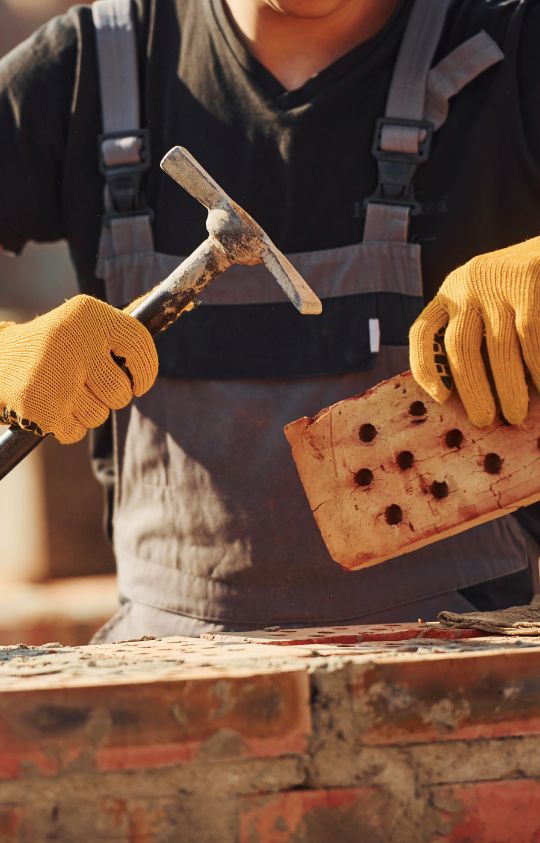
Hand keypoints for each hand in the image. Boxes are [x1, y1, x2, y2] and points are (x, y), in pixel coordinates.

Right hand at [0, 294, 157, 442]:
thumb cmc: (52, 344)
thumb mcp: (82, 324)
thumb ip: (122, 329)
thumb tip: (180, 307)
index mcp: (88, 314)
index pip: (140, 345)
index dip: (146, 371)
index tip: (140, 383)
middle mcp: (73, 340)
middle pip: (122, 392)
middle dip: (110, 396)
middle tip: (86, 383)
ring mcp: (55, 375)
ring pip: (100, 415)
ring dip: (87, 411)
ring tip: (63, 391)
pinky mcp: (40, 407)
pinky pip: (76, 432)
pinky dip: (67, 425)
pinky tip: (50, 404)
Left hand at [409, 238, 539, 426]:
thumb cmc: (519, 295)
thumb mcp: (487, 307)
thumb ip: (474, 338)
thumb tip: (465, 401)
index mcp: (449, 295)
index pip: (422, 332)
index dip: (424, 368)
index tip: (440, 399)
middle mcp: (466, 285)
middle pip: (460, 346)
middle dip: (472, 389)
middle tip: (484, 421)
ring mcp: (497, 282)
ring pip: (499, 347)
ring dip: (509, 388)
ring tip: (516, 416)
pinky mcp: (527, 279)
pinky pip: (531, 336)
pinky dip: (536, 368)